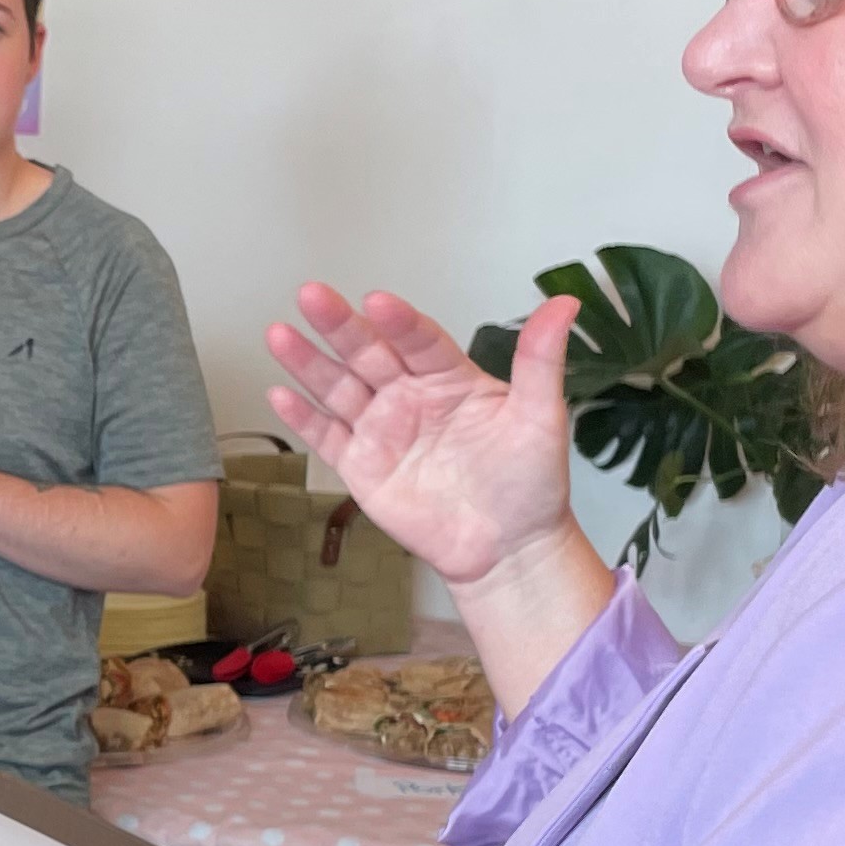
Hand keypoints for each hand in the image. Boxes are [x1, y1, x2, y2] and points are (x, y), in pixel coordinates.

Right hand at [265, 285, 582, 590]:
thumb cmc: (529, 484)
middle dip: (339, 326)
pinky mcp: (362, 465)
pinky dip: (303, 417)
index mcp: (450, 378)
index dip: (399, 322)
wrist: (506, 549)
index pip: (419, 340)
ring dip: (308, 362)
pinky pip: (327, 436)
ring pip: (339, 388)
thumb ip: (540, 361)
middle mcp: (410, 396)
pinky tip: (280, 393)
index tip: (377, 302)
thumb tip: (564, 304)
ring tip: (280, 334)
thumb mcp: (541, 418)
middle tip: (312, 296)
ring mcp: (382, 429)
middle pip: (368, 353)